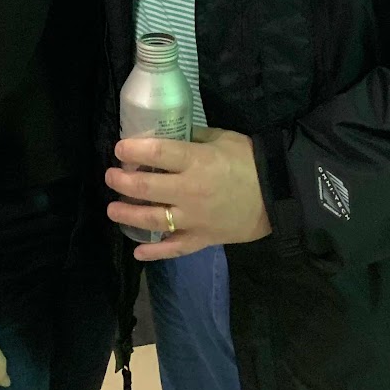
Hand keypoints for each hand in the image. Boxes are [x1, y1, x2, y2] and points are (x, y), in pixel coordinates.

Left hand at [105, 128, 272, 261]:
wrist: (278, 194)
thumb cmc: (250, 160)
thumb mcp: (222, 138)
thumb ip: (194, 138)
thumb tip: (170, 137)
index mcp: (196, 161)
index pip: (156, 152)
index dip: (132, 149)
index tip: (119, 149)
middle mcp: (189, 190)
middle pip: (146, 186)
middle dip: (122, 181)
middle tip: (110, 177)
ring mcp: (194, 218)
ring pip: (153, 219)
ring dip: (128, 215)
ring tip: (113, 209)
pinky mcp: (203, 238)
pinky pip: (175, 248)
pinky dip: (155, 252)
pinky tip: (138, 252)